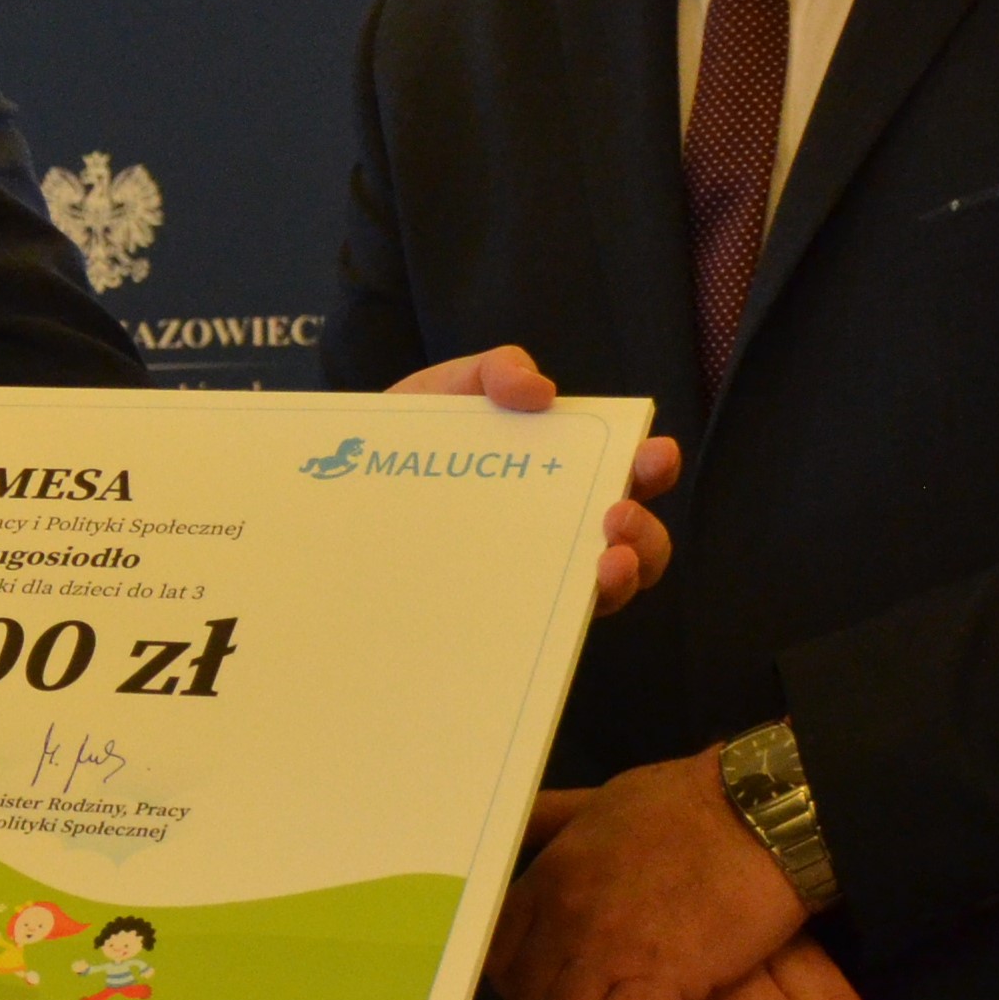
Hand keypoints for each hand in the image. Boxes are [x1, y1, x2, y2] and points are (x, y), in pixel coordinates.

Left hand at [392, 345, 677, 612]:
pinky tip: (545, 606)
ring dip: (619, 579)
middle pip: (635, 543)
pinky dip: (556, 618)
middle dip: (646, 534)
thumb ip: (495, 371)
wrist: (344, 484)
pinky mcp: (497, 612)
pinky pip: (538, 628)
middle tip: (619, 515)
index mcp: (566, 472)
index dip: (654, 467)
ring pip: (602, 593)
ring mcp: (535, 575)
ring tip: (605, 563)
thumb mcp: (450, 389)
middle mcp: (564, 529)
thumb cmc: (414, 436)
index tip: (654, 453)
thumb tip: (542, 391)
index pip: (630, 475)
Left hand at [486, 748, 809, 999]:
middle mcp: (564, 917)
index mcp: (550, 875)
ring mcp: (605, 951)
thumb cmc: (692, 804)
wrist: (764, 815)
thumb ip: (556, 818)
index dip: (518, 986)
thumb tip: (527, 820)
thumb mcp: (603, 798)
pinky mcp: (656, 982)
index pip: (500, 953)